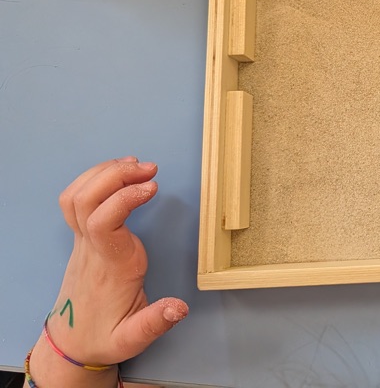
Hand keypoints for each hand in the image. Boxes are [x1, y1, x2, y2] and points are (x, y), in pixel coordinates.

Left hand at [29, 158, 187, 385]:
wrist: (71, 342)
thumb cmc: (104, 335)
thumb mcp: (132, 339)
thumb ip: (155, 321)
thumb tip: (180, 307)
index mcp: (111, 266)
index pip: (103, 221)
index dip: (124, 197)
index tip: (153, 187)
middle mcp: (92, 248)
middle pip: (85, 198)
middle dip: (116, 174)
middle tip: (150, 169)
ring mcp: (81, 240)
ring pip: (77, 195)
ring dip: (105, 172)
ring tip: (138, 166)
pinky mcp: (80, 237)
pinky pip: (76, 199)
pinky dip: (95, 178)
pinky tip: (119, 175)